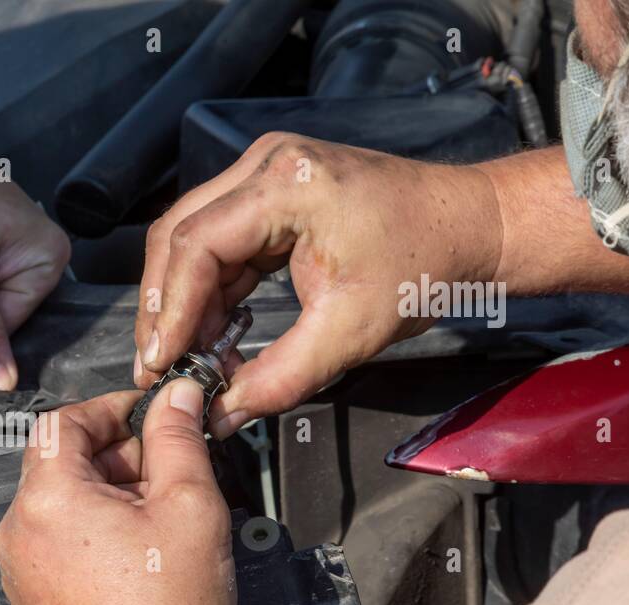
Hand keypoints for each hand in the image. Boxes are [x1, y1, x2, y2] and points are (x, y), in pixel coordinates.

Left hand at [0, 381, 265, 604]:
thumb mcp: (189, 504)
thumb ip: (178, 437)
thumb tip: (175, 397)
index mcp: (48, 499)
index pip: (63, 420)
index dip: (111, 409)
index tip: (150, 416)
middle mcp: (19, 532)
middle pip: (59, 462)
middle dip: (114, 455)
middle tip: (167, 470)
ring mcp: (20, 570)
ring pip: (59, 504)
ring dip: (105, 495)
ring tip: (156, 519)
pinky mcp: (31, 600)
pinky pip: (55, 544)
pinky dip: (91, 534)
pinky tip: (136, 556)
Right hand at [133, 133, 502, 435]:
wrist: (470, 227)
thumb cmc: (425, 264)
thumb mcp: (350, 332)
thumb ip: (279, 378)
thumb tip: (222, 415)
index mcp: (287, 184)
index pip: (196, 245)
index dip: (172, 310)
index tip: (161, 362)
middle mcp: (265, 165)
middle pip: (178, 235)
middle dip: (164, 306)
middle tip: (158, 365)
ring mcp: (264, 174)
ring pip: (191, 239)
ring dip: (183, 302)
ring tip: (187, 357)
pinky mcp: (270, 194)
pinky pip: (218, 243)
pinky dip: (209, 290)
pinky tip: (213, 334)